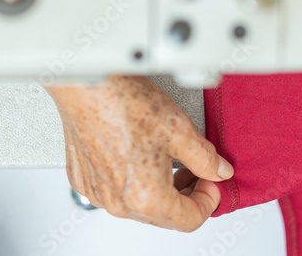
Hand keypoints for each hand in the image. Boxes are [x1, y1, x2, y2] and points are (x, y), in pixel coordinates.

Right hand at [46, 75, 232, 230]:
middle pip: (164, 216)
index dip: (208, 201)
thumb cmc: (123, 101)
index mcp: (145, 197)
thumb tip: (219, 170)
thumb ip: (206, 158)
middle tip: (195, 170)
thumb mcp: (180, 129)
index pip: (190, 220)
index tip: (211, 183)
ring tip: (168, 159)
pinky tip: (139, 154)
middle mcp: (118, 202)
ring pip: (138, 205)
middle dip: (185, 195)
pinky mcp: (82, 178)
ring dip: (159, 188)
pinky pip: (113, 191)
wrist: (87, 81)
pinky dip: (131, 180)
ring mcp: (97, 191)